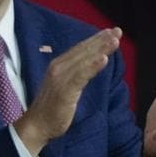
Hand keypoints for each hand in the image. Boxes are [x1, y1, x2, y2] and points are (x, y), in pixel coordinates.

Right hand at [14, 28, 121, 156]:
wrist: (37, 125)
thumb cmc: (52, 108)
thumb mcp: (65, 86)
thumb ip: (76, 74)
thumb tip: (91, 66)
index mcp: (59, 65)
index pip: (80, 49)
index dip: (96, 39)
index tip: (111, 32)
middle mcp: (58, 67)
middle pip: (83, 51)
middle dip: (101, 40)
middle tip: (118, 31)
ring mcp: (61, 78)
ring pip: (84, 60)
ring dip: (100, 49)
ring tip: (115, 41)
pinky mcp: (65, 90)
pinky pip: (81, 76)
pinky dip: (92, 66)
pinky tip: (104, 59)